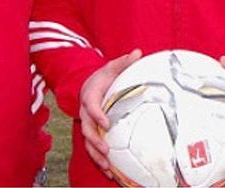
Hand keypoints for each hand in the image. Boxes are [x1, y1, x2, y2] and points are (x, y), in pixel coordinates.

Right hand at [78, 49, 142, 176]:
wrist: (89, 85)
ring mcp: (88, 124)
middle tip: (106, 150)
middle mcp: (86, 113)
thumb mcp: (112, 67)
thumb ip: (123, 62)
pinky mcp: (92, 133)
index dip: (97, 115)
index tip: (106, 124)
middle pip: (86, 129)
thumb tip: (138, 52)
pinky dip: (100, 161)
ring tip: (107, 167)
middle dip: (95, 141)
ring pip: (88, 143)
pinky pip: (94, 149)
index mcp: (90, 96)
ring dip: (96, 156)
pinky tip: (111, 173)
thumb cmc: (104, 77)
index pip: (90, 107)